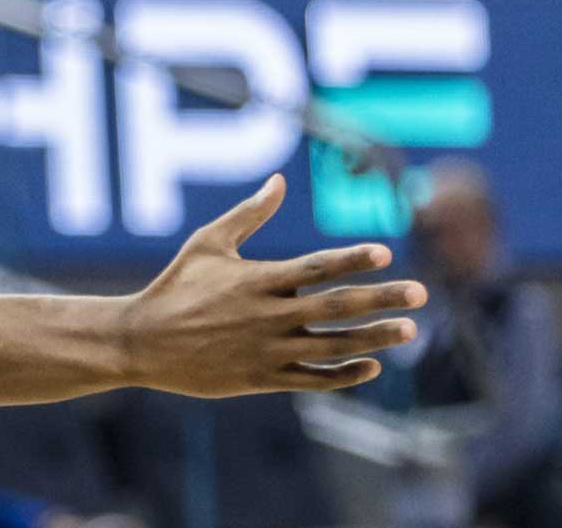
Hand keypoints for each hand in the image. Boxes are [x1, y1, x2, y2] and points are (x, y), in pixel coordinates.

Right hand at [126, 174, 425, 397]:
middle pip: (336, 306)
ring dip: (374, 338)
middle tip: (420, 294)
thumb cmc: (175, 286)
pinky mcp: (261, 378)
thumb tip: (279, 180)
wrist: (141, 341)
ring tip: (408, 331)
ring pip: (333, 345)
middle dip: (381, 299)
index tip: (384, 252)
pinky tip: (370, 365)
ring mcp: (267, 350)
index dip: (351, 259)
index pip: (315, 267)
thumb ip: (248, 213)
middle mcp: (267, 315)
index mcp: (256, 279)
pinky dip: (344, 374)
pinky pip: (313, 380)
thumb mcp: (208, 242)